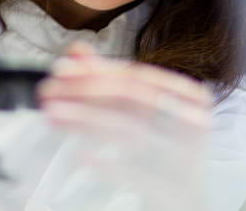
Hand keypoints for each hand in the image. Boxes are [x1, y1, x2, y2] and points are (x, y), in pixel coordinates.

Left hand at [37, 41, 213, 209]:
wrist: (185, 198)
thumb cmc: (162, 148)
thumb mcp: (139, 111)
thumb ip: (108, 78)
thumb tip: (77, 51)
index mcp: (191, 98)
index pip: (137, 76)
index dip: (95, 70)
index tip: (61, 68)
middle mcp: (194, 123)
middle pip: (132, 98)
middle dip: (84, 90)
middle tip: (50, 90)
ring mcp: (188, 157)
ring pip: (129, 129)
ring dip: (84, 119)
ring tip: (53, 114)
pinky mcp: (175, 190)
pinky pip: (133, 173)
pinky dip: (104, 162)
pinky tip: (79, 154)